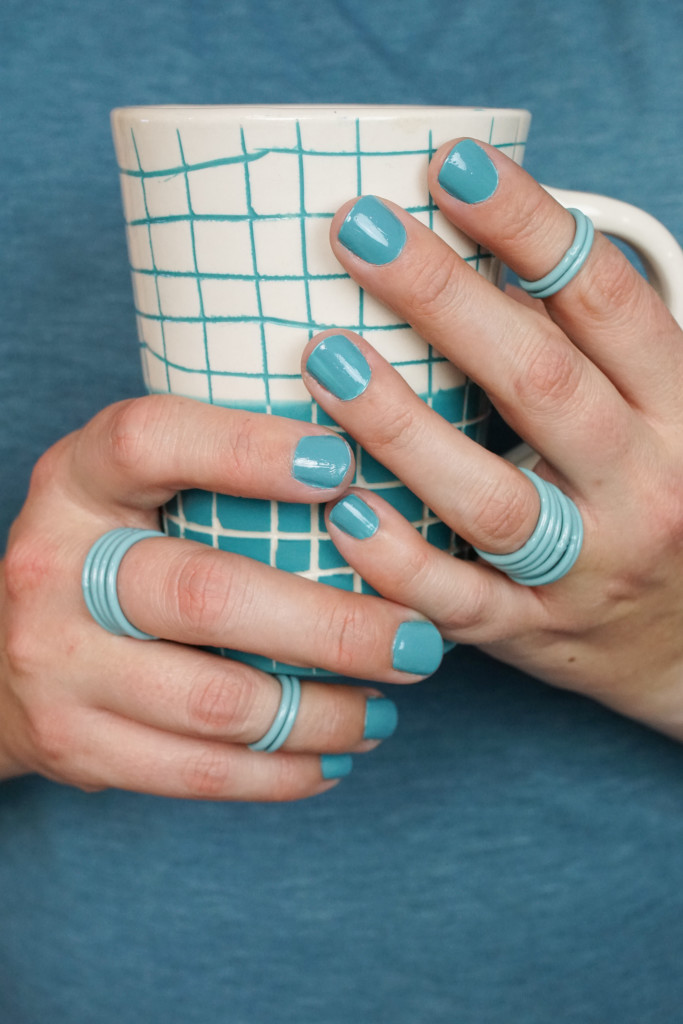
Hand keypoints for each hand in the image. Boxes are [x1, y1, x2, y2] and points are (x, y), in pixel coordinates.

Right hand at [0, 395, 439, 796]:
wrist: (2, 659)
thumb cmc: (112, 555)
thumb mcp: (138, 491)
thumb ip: (218, 474)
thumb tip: (374, 471)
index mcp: (78, 479)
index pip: (153, 442)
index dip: (247, 450)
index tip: (343, 466)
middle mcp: (54, 566)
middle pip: (207, 594)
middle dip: (335, 627)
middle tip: (420, 640)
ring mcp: (55, 663)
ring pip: (217, 702)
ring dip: (325, 712)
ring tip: (389, 707)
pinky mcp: (74, 744)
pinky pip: (198, 772)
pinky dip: (282, 772)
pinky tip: (334, 756)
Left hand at [301, 138, 682, 739]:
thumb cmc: (653, 501)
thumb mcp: (653, 417)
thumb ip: (582, 350)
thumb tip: (471, 249)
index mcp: (678, 411)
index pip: (606, 300)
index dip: (530, 224)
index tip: (450, 163)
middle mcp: (643, 486)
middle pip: (543, 382)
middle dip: (446, 299)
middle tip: (360, 230)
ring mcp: (588, 567)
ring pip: (494, 498)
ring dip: (404, 425)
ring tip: (325, 357)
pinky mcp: (534, 633)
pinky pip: (460, 602)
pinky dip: (397, 559)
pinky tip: (340, 509)